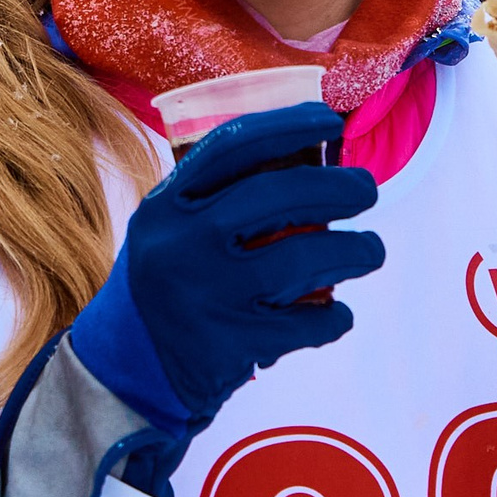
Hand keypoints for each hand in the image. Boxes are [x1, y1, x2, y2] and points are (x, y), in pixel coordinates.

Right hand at [68, 101, 383, 436]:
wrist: (125, 376)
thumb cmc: (165, 288)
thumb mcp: (169, 233)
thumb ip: (217, 201)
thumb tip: (309, 162)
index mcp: (163, 207)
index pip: (231, 146)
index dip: (288, 125)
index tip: (330, 120)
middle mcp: (180, 246)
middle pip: (277, 195)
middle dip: (338, 187)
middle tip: (367, 189)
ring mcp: (205, 298)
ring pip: (304, 259)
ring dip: (354, 251)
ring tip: (371, 251)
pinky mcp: (230, 346)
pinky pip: (306, 324)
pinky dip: (335, 318)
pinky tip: (338, 314)